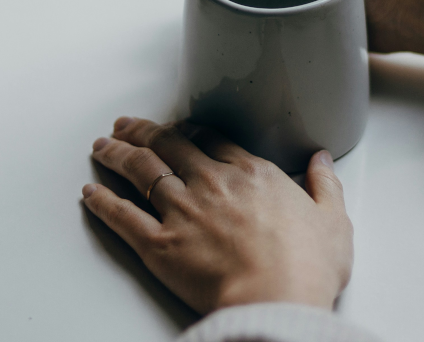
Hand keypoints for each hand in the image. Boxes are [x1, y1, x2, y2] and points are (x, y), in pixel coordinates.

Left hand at [81, 117, 352, 313]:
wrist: (277, 299)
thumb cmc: (307, 267)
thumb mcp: (333, 221)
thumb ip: (325, 186)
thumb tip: (322, 161)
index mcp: (252, 174)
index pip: (211, 140)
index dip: (188, 130)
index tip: (177, 127)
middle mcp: (211, 183)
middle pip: (168, 145)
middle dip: (143, 131)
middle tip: (126, 124)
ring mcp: (182, 211)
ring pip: (141, 171)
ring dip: (117, 154)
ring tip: (102, 145)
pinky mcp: (159, 244)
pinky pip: (122, 216)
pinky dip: (102, 202)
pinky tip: (90, 193)